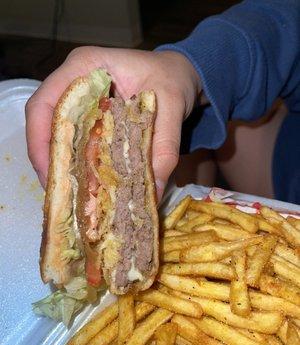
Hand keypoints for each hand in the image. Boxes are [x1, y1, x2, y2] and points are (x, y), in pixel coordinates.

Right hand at [26, 47, 200, 199]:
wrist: (181, 75)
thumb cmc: (173, 78)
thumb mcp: (172, 106)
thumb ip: (164, 146)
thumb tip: (153, 190)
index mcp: (85, 66)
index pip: (45, 102)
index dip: (39, 140)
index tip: (52, 174)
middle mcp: (75, 82)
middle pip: (46, 123)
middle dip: (50, 161)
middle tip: (61, 195)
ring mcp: (81, 102)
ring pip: (59, 136)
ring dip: (64, 166)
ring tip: (73, 197)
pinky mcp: (91, 118)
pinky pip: (77, 142)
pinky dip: (80, 164)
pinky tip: (88, 185)